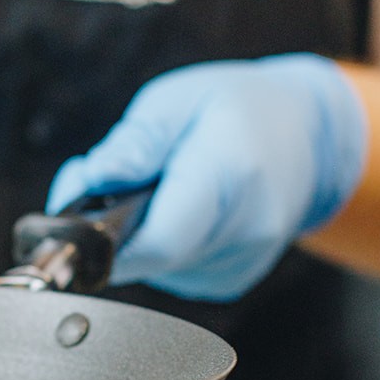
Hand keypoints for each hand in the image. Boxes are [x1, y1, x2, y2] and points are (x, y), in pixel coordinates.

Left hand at [46, 54, 367, 300]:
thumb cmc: (240, 108)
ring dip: (135, 234)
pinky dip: (158, 245)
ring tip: (155, 188)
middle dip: (110, 227)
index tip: (69, 226)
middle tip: (109, 183)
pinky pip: (170, 273)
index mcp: (230, 174)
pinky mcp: (231, 279)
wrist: (309, 135)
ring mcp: (242, 260)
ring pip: (154, 268)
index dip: (103, 243)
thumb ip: (133, 144)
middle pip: (148, 256)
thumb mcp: (177, 100)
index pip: (159, 239)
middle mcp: (246, 227)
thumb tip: (93, 180)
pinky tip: (176, 210)